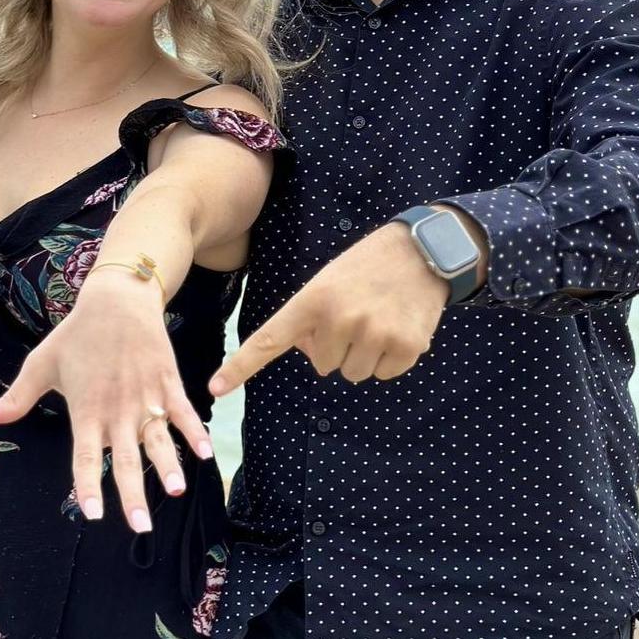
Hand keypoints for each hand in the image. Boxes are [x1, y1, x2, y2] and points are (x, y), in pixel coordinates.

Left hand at [0, 274, 212, 533]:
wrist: (117, 299)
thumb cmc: (76, 334)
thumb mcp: (40, 364)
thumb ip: (15, 398)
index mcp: (86, 410)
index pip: (84, 457)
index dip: (88, 486)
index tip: (93, 515)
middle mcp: (117, 409)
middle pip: (125, 459)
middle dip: (133, 495)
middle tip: (141, 527)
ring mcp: (145, 396)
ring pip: (158, 438)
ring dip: (168, 465)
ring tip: (175, 490)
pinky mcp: (167, 382)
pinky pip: (183, 411)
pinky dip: (194, 431)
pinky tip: (205, 453)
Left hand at [210, 223, 446, 392]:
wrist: (422, 251)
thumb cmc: (367, 267)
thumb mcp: (329, 281)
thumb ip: (311, 317)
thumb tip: (315, 357)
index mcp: (313, 300)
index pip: (269, 339)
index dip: (241, 366)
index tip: (216, 387)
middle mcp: (339, 320)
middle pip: (323, 364)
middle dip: (336, 345)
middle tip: (355, 312)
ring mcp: (373, 335)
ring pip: (352, 373)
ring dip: (363, 354)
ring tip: (377, 318)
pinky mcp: (404, 348)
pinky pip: (383, 374)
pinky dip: (389, 358)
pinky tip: (397, 326)